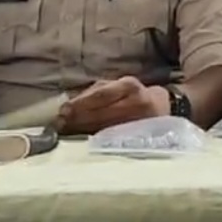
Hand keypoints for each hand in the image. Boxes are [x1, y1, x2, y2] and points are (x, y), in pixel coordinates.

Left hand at [55, 76, 169, 134]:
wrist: (161, 108)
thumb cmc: (133, 95)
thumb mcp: (118, 84)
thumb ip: (96, 91)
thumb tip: (70, 104)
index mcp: (129, 86)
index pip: (102, 95)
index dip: (81, 104)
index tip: (64, 110)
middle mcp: (136, 102)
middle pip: (101, 113)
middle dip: (78, 118)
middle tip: (60, 123)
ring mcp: (138, 121)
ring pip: (104, 126)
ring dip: (82, 129)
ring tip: (67, 130)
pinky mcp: (138, 135)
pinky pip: (111, 136)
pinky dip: (93, 136)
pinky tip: (81, 136)